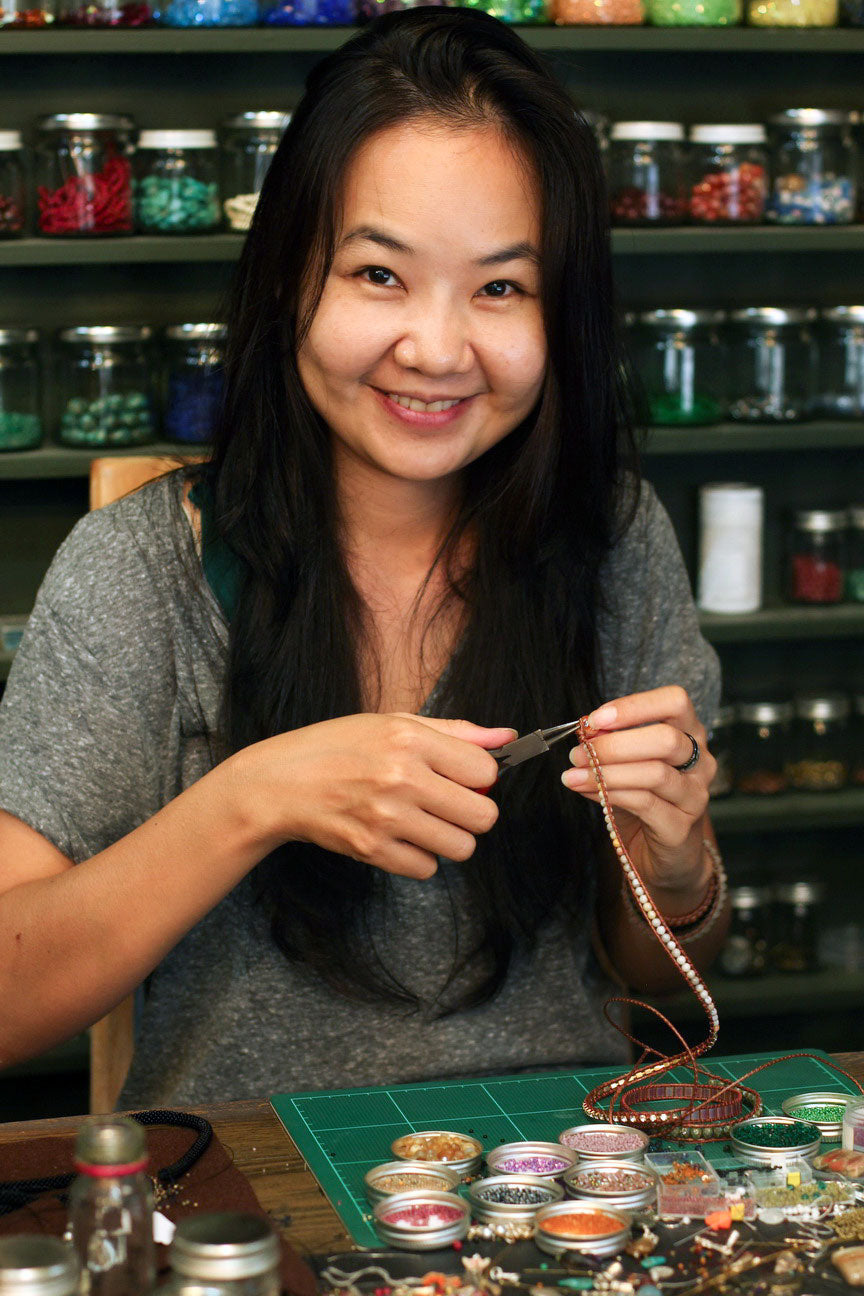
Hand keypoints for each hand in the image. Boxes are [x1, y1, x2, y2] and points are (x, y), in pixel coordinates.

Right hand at [237, 713, 514, 879]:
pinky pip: (427, 868)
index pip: (485, 771)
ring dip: (449, 838)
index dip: (480, 777)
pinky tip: (399, 836)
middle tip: (447, 804)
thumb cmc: (339, 746)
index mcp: (410, 739)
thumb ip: (456, 733)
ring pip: (461, 848)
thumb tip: (507, 737)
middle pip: (483, 816)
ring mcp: (387, 817)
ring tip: (423, 821)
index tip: (461, 777)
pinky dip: (420, 857)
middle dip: (473, 813)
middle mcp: (401, 777)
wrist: (281, 783)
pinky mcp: (371, 850)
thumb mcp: (394, 723)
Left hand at [561, 685, 715, 895]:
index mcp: (690, 734)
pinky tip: (585, 790)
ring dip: (606, 771)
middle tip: (578, 753)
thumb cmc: (645, 800)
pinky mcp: (682, 827)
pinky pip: (645, 803)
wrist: (662, 854)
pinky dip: (609, 794)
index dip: (634, 706)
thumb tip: (585, 732)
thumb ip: (612, 744)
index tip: (595, 719)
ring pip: (653, 773)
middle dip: (614, 744)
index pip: (675, 701)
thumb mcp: (628, 765)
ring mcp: (695, 795)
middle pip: (665, 739)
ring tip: (572, 775)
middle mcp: (701, 762)